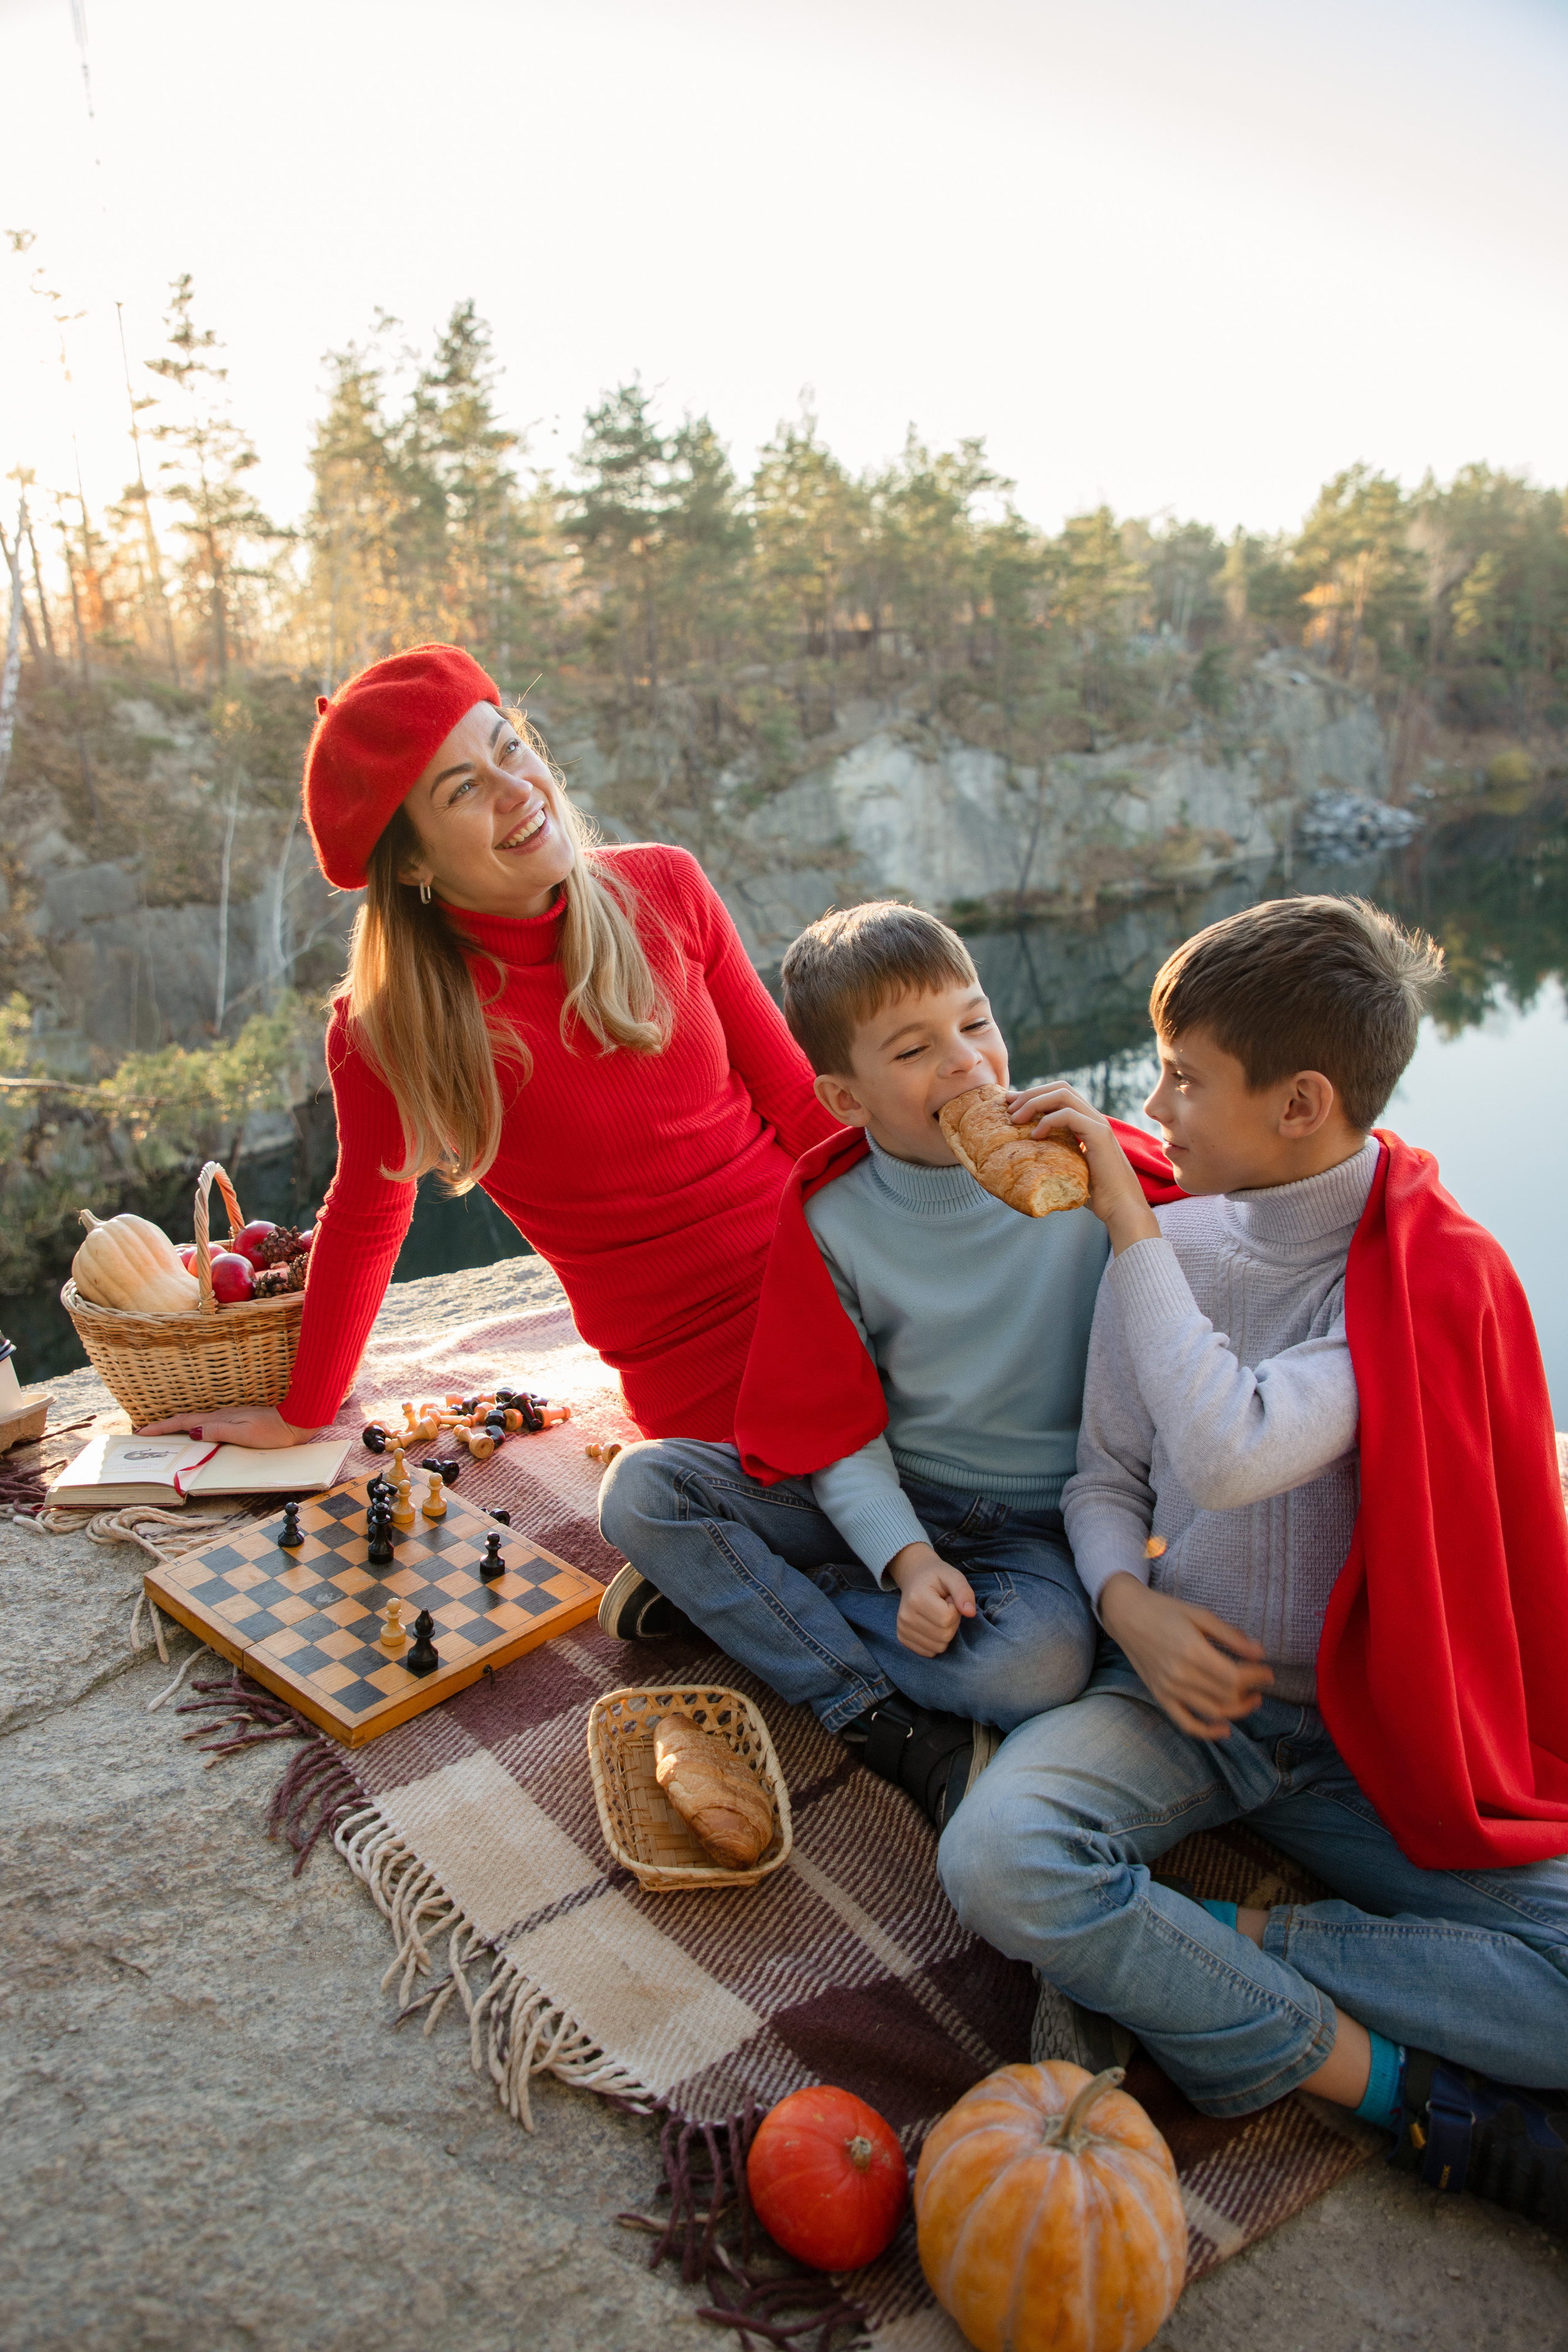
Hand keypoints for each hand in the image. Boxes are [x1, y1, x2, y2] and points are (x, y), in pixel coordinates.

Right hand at [136, 1404, 321, 1448]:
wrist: (296, 1421)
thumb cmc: (274, 1432)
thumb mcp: (245, 1434)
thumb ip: (219, 1431)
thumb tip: (192, 1432)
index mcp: (220, 1419)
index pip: (184, 1423)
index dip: (162, 1427)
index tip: (142, 1431)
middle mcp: (222, 1416)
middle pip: (186, 1420)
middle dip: (164, 1426)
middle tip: (144, 1433)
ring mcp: (229, 1417)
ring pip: (196, 1421)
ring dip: (177, 1426)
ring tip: (161, 1433)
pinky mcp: (237, 1420)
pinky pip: (207, 1423)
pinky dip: (193, 1427)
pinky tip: (193, 1431)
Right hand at [886, 1542, 976, 1657]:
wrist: (915, 1578)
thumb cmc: (936, 1577)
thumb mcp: (953, 1576)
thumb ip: (964, 1592)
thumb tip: (971, 1613)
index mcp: (916, 1598)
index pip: (947, 1619)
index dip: (955, 1609)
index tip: (949, 1599)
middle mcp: (905, 1616)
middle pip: (944, 1635)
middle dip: (952, 1622)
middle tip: (944, 1606)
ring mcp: (902, 1629)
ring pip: (939, 1647)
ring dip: (945, 1632)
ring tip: (938, 1614)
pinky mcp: (902, 1638)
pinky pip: (930, 1652)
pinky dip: (936, 1641)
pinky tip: (932, 1625)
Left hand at [1008, 1082, 1159, 1254]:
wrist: (1121, 1208)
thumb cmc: (1095, 1194)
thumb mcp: (1067, 1168)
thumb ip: (1053, 1156)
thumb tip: (1022, 1159)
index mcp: (1087, 1123)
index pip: (1060, 1095)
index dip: (1034, 1095)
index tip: (1011, 1104)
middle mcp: (1093, 1118)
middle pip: (1060, 1087)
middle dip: (1030, 1093)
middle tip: (1008, 1107)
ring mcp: (1098, 1123)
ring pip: (1063, 1094)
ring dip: (1034, 1101)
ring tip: (1015, 1118)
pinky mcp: (1099, 1134)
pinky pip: (1068, 1115)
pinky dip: (1047, 1121)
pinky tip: (1035, 1135)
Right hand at [1099, 1571, 1273, 1737]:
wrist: (1126, 1615)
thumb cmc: (1165, 1611)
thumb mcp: (1200, 1614)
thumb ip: (1230, 1635)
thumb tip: (1260, 1653)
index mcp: (1192, 1650)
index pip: (1234, 1676)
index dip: (1257, 1677)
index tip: (1268, 1673)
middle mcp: (1180, 1674)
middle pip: (1226, 1695)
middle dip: (1250, 1692)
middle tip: (1260, 1684)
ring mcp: (1168, 1688)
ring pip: (1212, 1712)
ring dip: (1237, 1711)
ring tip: (1251, 1700)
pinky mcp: (1160, 1696)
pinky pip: (1185, 1722)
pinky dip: (1206, 1732)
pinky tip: (1224, 1729)